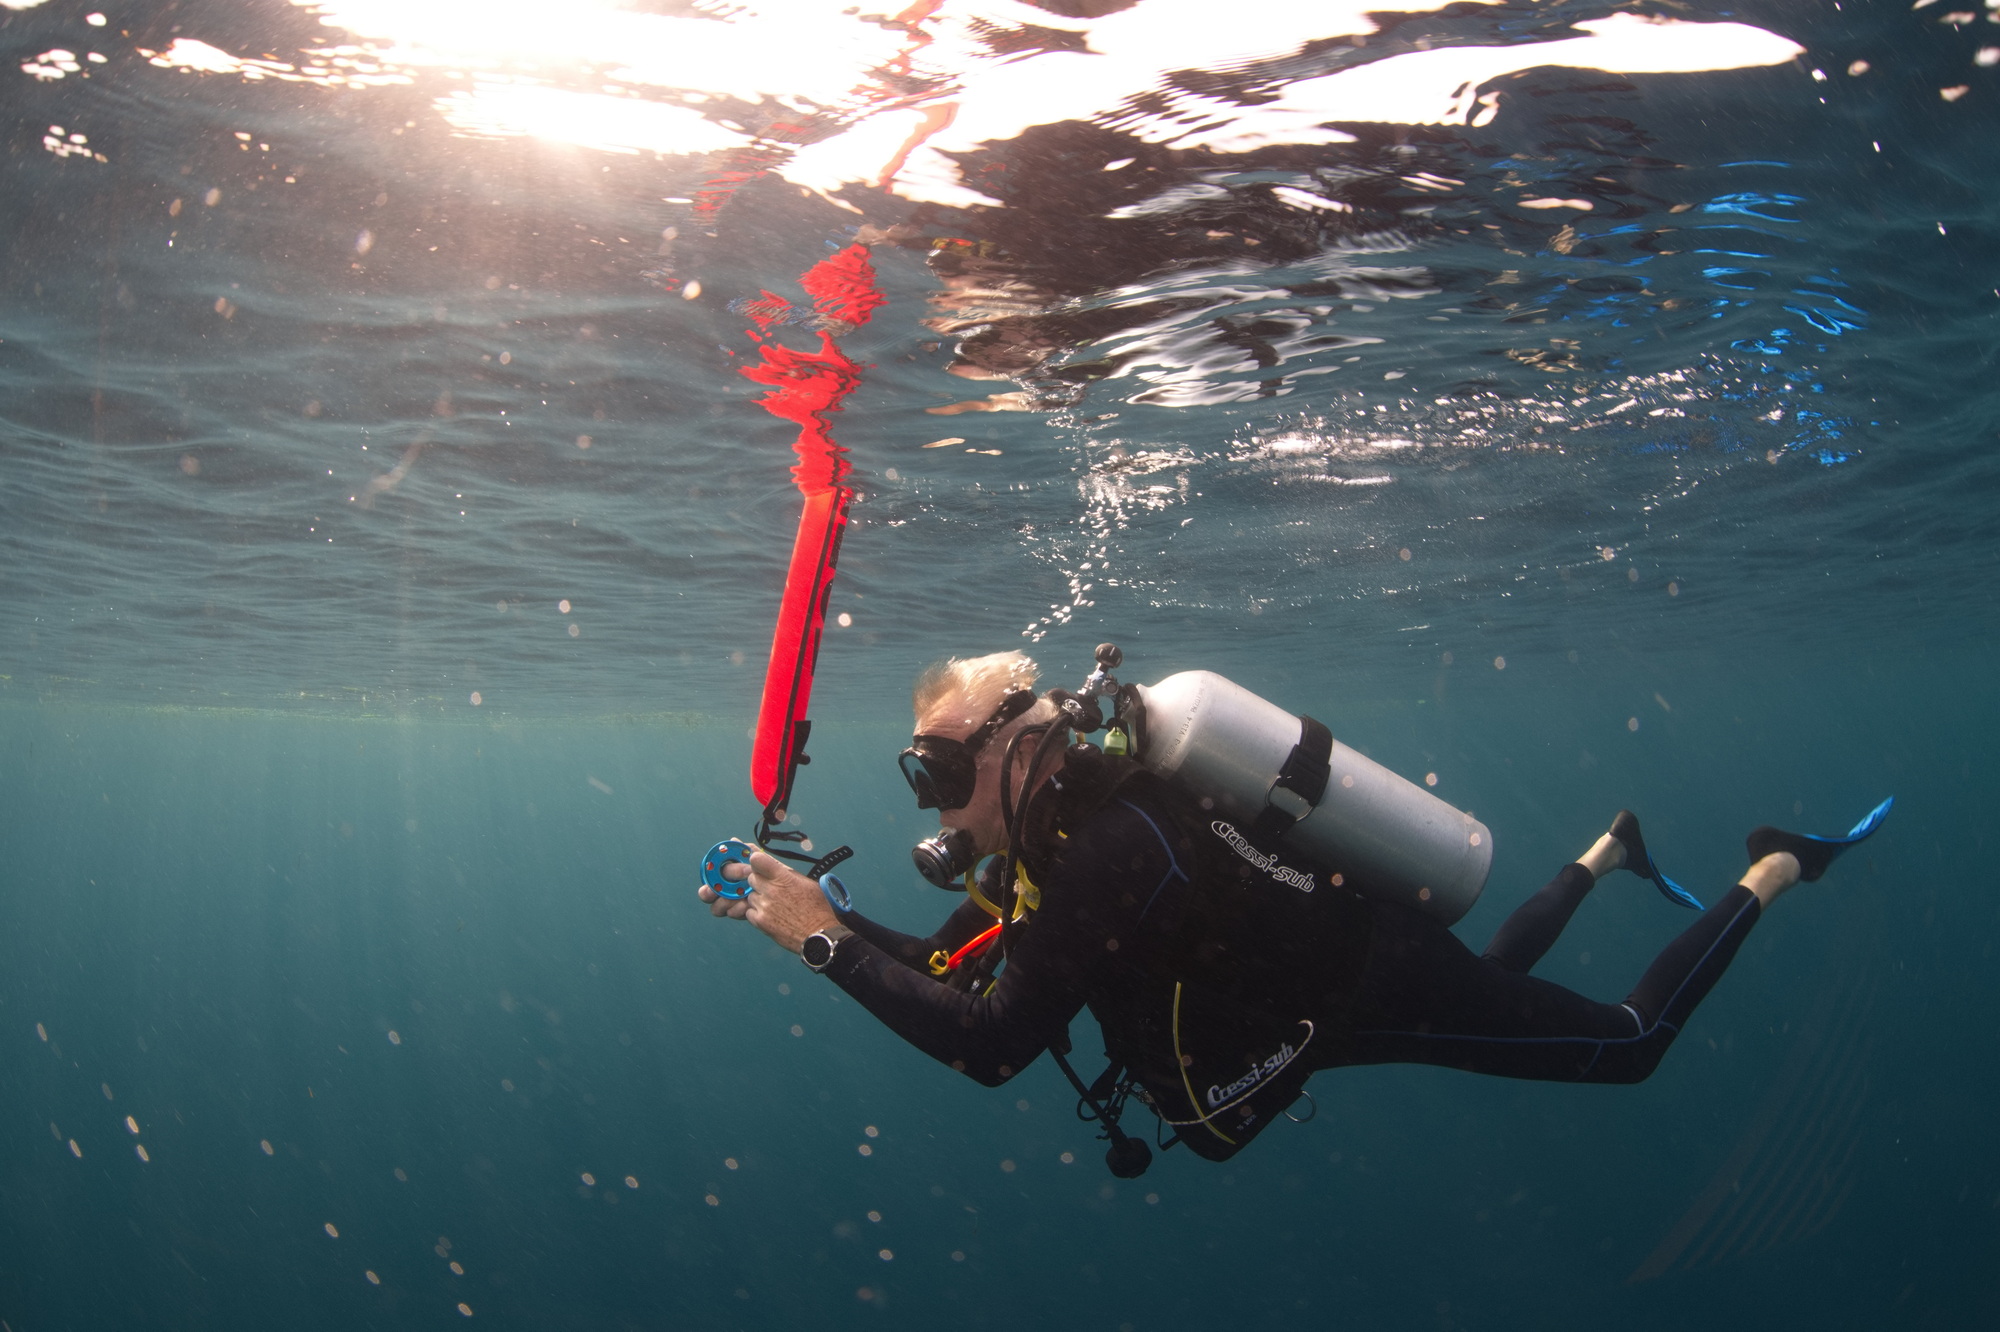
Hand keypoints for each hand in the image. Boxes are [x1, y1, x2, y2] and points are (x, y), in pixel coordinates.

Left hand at [696, 850, 839, 953]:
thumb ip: (785, 872)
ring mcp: (764, 906)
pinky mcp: (760, 921)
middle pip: (750, 878)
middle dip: (757, 882)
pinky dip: (756, 913)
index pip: (756, 859)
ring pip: (749, 895)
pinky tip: (770, 916)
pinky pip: (749, 912)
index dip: (755, 861)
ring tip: (774, 905)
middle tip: (769, 889)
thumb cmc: (816, 908)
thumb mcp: (805, 883)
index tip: (758, 865)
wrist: (818, 934)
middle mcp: (771, 889)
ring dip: (757, 899)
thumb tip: (771, 863)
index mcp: (784, 877)